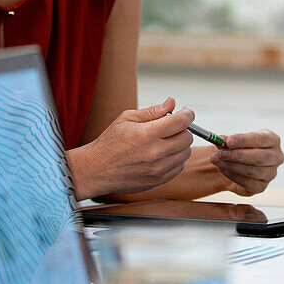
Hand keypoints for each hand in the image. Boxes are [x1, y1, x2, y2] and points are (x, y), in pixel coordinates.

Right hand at [74, 98, 194, 198]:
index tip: (186, 112)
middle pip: (187, 138)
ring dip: (179, 145)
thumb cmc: (110, 143)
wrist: (96, 170)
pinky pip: (179, 167)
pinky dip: (175, 159)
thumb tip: (172, 102)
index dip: (188, 114)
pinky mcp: (158, 181)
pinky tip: (161, 155)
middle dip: (182, 129)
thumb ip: (152, 111)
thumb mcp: (127, 119)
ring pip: (185, 153)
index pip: (181, 122)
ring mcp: (158, 169)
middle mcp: (155, 153)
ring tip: (164, 142)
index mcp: (147, 134)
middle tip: (171, 128)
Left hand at [210, 129, 283, 195]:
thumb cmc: (241, 149)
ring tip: (218, 161)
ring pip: (253, 171)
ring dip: (232, 166)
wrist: (239, 166)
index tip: (228, 140)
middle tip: (221, 153)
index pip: (261, 139)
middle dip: (237, 155)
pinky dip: (233, 176)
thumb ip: (228, 140)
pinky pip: (248, 183)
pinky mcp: (262, 187)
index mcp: (273, 140)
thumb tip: (221, 140)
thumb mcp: (236, 141)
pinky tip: (223, 169)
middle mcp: (277, 157)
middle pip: (260, 157)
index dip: (244, 140)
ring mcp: (271, 173)